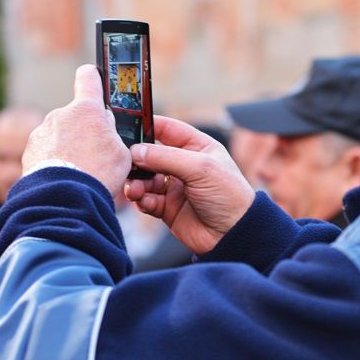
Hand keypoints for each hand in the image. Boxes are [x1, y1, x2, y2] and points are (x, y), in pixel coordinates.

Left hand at [22, 65, 130, 196]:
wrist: (64, 199)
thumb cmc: (98, 174)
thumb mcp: (121, 152)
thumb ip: (112, 133)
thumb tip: (104, 125)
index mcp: (86, 110)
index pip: (88, 78)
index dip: (93, 78)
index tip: (94, 79)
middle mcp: (60, 115)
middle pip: (76, 115)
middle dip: (84, 129)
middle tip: (95, 153)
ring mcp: (42, 133)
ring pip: (60, 134)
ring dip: (68, 147)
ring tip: (79, 171)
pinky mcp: (29, 151)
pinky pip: (46, 151)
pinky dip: (55, 161)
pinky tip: (65, 177)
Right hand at [125, 116, 254, 253]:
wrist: (234, 235)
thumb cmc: (229, 196)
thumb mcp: (201, 168)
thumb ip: (166, 157)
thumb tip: (136, 150)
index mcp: (197, 147)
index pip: (167, 129)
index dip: (146, 125)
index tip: (125, 126)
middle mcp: (183, 164)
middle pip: (150, 154)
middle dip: (136, 159)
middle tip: (125, 164)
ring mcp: (174, 186)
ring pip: (145, 178)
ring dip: (136, 182)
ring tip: (134, 189)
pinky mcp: (167, 207)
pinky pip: (146, 199)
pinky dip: (141, 199)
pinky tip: (144, 201)